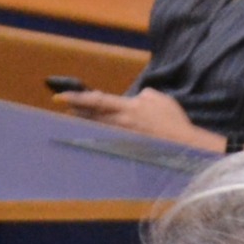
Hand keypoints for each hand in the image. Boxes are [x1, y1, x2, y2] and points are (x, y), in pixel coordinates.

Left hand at [54, 86, 217, 148]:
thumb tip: (135, 97)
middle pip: (90, 116)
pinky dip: (96, 135)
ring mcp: (121, 136)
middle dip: (75, 111)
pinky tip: (89, 135)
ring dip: (82, 123)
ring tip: (72, 117)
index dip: (77, 98)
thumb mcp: (160, 99)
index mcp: (128, 107)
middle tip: (61, 106)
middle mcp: (120, 122)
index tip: (60, 97)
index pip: (97, 100)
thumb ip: (144, 95)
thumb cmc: (173, 121)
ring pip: (95, 128)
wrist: (182, 145)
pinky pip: (105, 139)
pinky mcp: (124, 147)